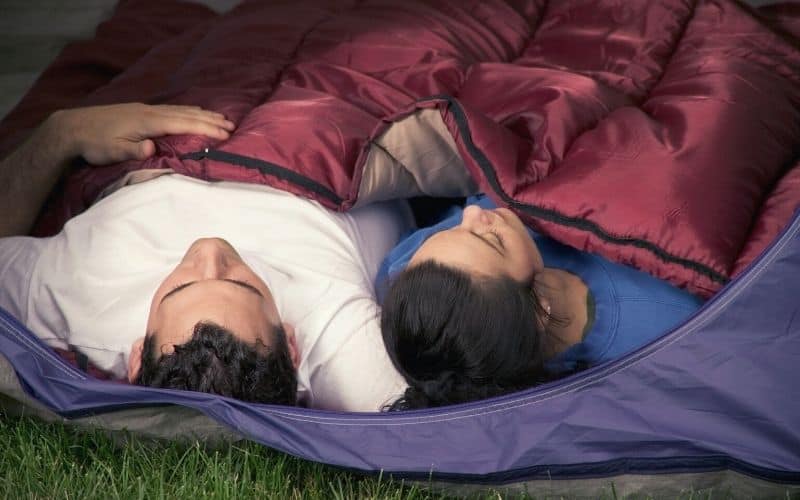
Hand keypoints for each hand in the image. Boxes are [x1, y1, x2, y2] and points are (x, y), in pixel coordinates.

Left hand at [54, 103, 234, 164]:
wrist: (72, 127)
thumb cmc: (94, 143)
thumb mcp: (112, 150)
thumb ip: (133, 149)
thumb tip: (151, 147)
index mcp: (148, 121)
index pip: (183, 123)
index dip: (206, 128)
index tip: (225, 133)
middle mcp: (150, 112)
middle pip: (187, 114)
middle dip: (211, 119)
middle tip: (232, 125)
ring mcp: (146, 109)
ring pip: (180, 109)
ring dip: (202, 114)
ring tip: (220, 117)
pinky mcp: (141, 111)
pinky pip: (172, 109)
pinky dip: (188, 111)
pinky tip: (192, 113)